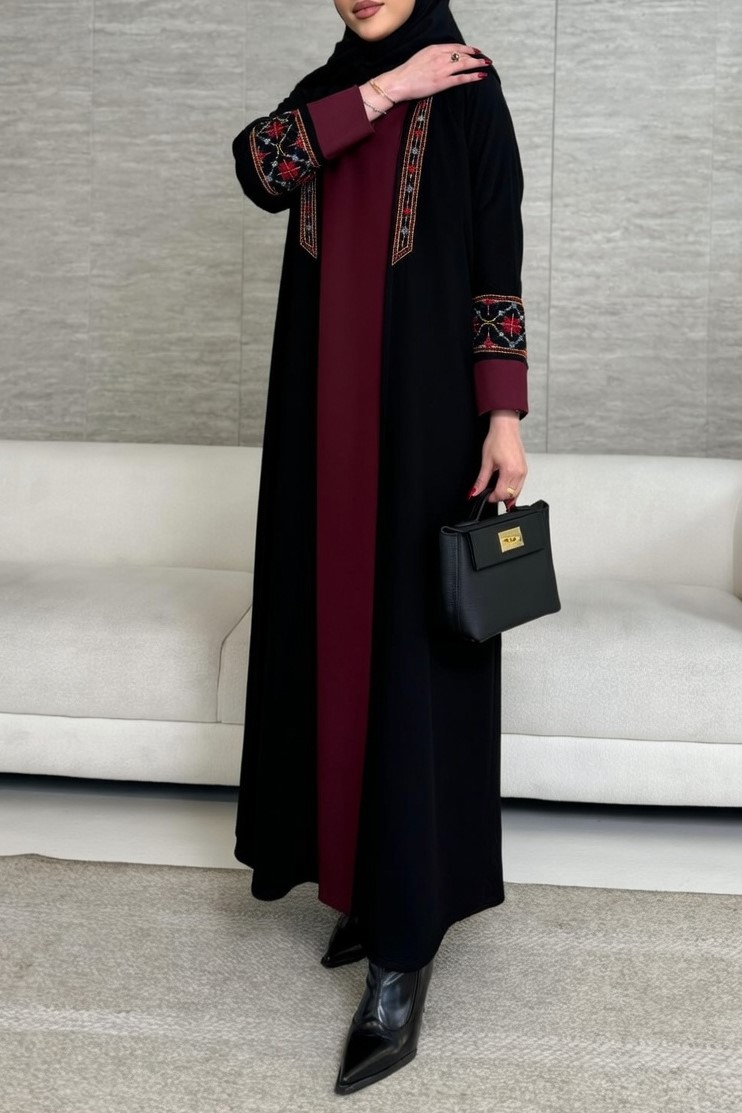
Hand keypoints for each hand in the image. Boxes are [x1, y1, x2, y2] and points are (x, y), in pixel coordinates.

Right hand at [373, 43, 490, 102]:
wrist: (399, 82)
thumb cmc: (408, 72)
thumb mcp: (421, 56)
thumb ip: (434, 55)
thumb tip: (443, 56)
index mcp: (435, 49)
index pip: (455, 47)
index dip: (467, 49)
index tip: (475, 51)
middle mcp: (440, 57)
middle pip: (463, 55)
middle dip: (476, 56)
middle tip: (485, 59)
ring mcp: (442, 69)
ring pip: (464, 64)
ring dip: (477, 64)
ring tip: (486, 65)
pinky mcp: (443, 82)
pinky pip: (462, 78)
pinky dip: (473, 76)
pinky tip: (481, 76)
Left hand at [469, 411, 526, 506]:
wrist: (506, 428)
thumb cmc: (497, 439)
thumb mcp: (486, 461)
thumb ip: (481, 480)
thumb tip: (475, 492)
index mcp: (510, 471)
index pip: (502, 494)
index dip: (492, 498)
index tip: (485, 496)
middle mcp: (519, 472)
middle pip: (510, 496)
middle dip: (499, 497)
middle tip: (489, 493)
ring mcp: (524, 471)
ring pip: (517, 492)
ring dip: (507, 495)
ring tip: (496, 490)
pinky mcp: (525, 469)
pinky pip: (520, 485)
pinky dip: (513, 490)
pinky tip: (505, 487)